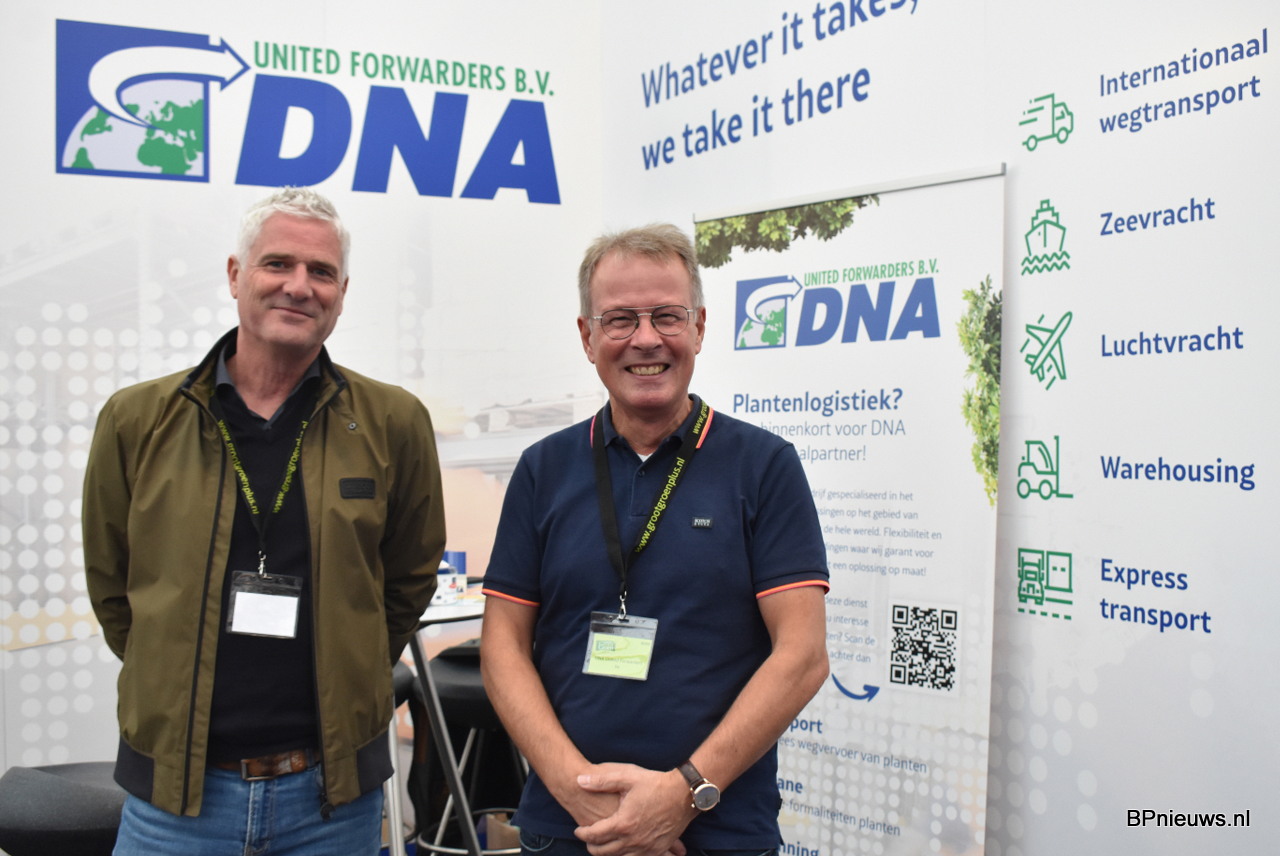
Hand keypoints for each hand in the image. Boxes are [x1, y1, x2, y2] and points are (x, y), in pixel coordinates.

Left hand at [573, 763, 694, 855]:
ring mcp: (646, 847)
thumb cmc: (656, 784)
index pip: (594, 835)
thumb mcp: (627, 777)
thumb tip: (579, 780)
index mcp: (623, 823)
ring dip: (608, 853)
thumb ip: (601, 781)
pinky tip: (623, 850)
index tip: (578, 829)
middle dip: (592, 846)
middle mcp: (633, 840)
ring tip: (603, 845)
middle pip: (604, 851)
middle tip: (588, 839)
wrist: (684, 794)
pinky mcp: (658, 850)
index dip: (582, 833)